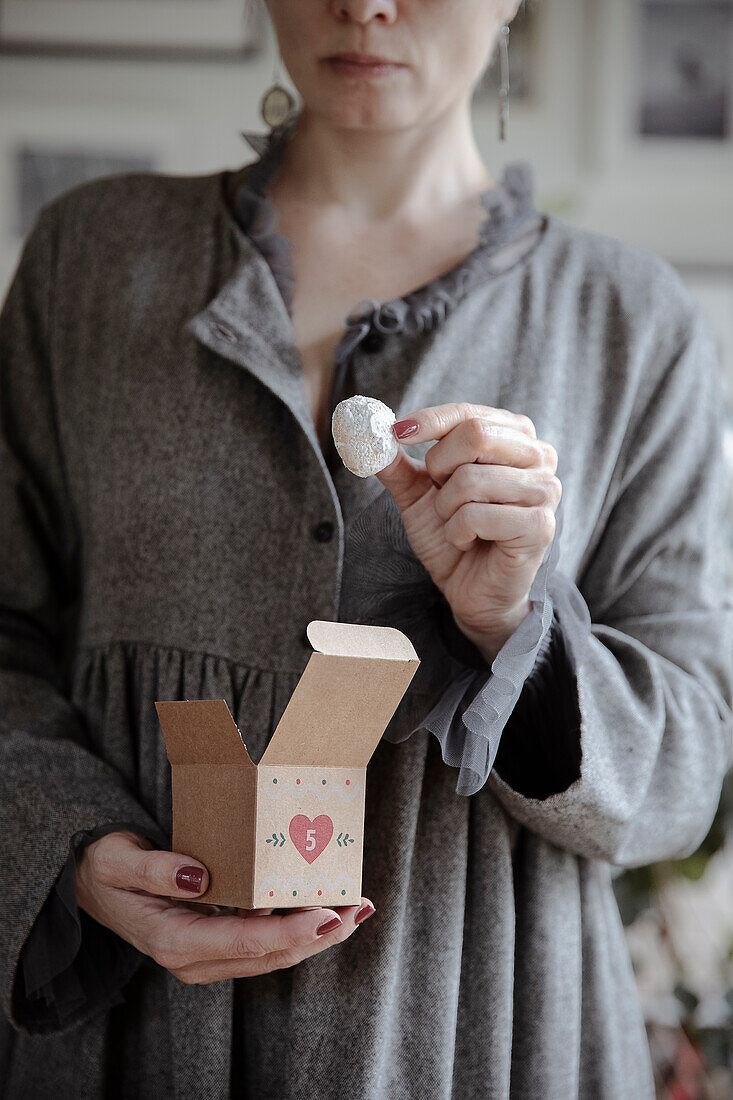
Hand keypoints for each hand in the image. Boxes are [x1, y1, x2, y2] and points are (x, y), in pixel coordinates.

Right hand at [75, 830, 373, 983]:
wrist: (92, 886)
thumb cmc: (106, 868)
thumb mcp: (118, 860)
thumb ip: (155, 868)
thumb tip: (199, 874)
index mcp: (173, 940)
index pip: (244, 943)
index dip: (290, 931)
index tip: (326, 914)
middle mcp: (195, 958)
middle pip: (270, 955)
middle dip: (319, 934)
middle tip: (358, 907)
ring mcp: (208, 956)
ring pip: (274, 954)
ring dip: (317, 934)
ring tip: (356, 907)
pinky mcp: (218, 944)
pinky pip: (266, 943)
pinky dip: (300, 928)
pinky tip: (327, 908)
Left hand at [376, 403, 560, 662]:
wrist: (470, 589)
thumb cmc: (453, 535)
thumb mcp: (419, 493)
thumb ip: (397, 462)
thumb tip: (368, 432)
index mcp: (515, 436)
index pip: (468, 414)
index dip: (430, 421)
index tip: (396, 432)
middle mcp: (539, 456)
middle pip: (475, 435)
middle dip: (439, 467)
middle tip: (439, 494)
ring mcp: (545, 490)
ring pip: (471, 479)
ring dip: (447, 508)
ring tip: (458, 524)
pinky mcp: (539, 525)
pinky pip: (477, 515)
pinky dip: (458, 532)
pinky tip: (469, 541)